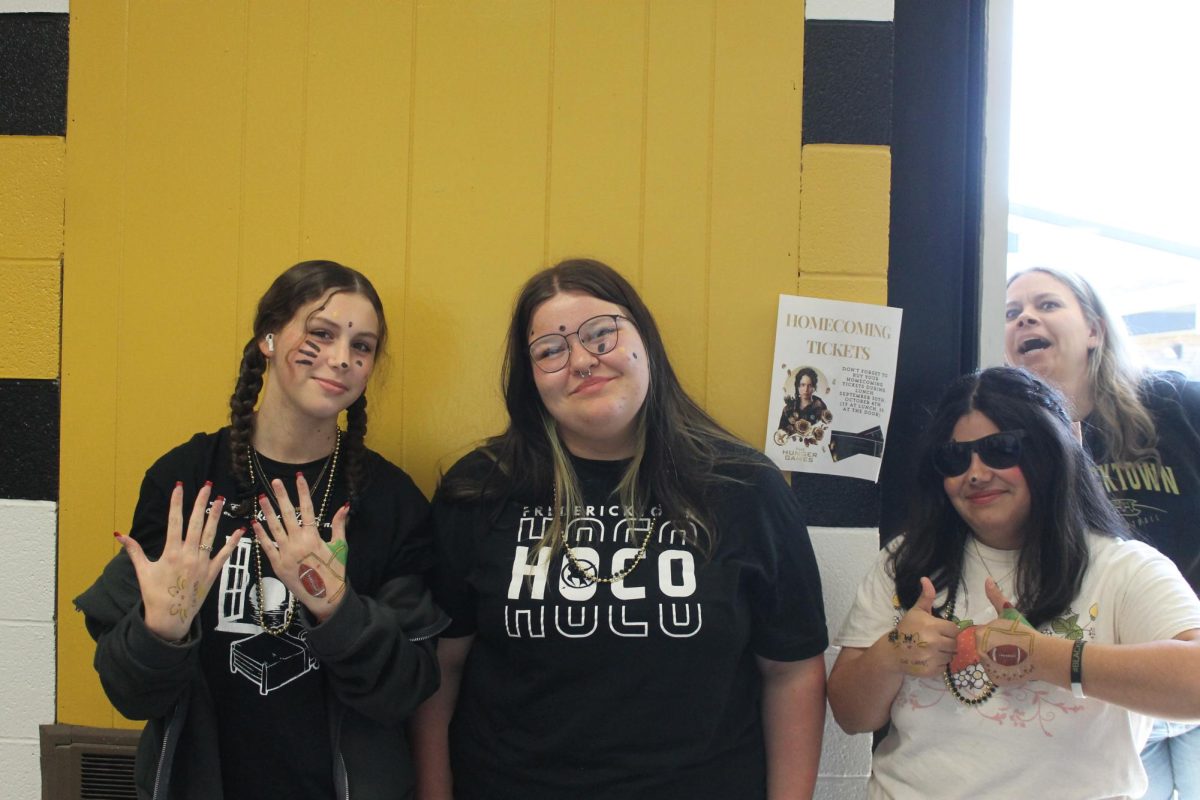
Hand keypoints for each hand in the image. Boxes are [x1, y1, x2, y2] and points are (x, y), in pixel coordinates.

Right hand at [116, 481, 244, 641]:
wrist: (170, 618)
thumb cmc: (154, 594)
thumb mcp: (142, 571)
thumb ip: (133, 550)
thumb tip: (118, 534)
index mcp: (171, 553)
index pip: (174, 522)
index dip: (177, 503)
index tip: (179, 487)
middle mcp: (188, 555)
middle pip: (196, 524)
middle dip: (201, 503)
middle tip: (207, 486)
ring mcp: (202, 563)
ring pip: (211, 535)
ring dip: (216, 516)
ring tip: (221, 499)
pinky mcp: (212, 573)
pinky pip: (224, 554)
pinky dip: (233, 542)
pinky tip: (240, 529)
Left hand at [252, 473, 350, 622]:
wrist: (324, 596)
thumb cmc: (334, 570)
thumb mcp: (340, 546)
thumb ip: (339, 525)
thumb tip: (344, 506)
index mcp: (314, 537)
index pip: (307, 509)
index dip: (302, 492)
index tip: (299, 478)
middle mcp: (297, 543)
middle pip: (287, 515)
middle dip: (281, 497)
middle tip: (274, 482)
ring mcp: (285, 553)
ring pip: (274, 528)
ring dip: (267, 512)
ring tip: (261, 497)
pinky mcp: (277, 564)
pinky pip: (267, 546)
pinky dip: (261, 534)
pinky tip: (255, 523)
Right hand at [890, 577, 958, 676]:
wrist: (892, 652)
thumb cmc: (906, 629)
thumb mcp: (916, 611)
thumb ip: (926, 596)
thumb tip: (926, 579)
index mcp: (932, 626)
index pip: (955, 630)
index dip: (949, 630)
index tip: (940, 630)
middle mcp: (934, 642)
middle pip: (955, 644)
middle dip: (948, 642)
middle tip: (937, 641)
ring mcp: (932, 657)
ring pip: (951, 656)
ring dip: (945, 653)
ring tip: (933, 650)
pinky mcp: (931, 670)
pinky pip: (944, 667)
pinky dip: (939, 664)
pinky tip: (929, 658)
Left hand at [975, 578, 1040, 685]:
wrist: (1042, 654)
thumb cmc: (1025, 632)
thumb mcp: (1008, 612)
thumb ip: (995, 597)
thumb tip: (987, 579)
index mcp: (979, 634)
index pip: (982, 635)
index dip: (996, 636)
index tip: (1007, 637)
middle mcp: (979, 652)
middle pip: (985, 649)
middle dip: (996, 648)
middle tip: (1012, 647)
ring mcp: (986, 668)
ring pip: (990, 662)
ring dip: (999, 660)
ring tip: (1014, 657)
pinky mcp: (995, 679)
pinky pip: (997, 674)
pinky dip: (1004, 672)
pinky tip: (1015, 667)